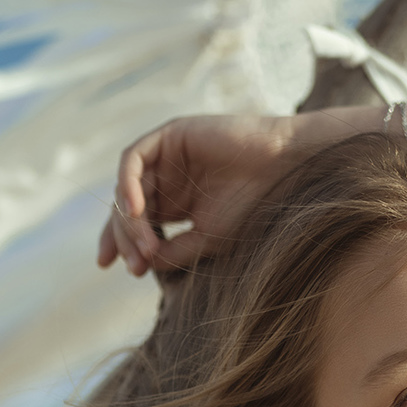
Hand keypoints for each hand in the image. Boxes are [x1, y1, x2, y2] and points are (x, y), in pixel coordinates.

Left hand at [97, 113, 299, 276]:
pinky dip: (128, 185)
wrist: (280, 168)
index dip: (125, 245)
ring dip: (129, 219)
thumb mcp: (207, 239)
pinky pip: (133, 160)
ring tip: (144, 245)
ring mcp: (165, 156)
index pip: (137, 223)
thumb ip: (173, 252)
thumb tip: (142, 264)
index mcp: (174, 202)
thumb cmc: (251, 204)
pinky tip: (137, 211)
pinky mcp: (168, 136)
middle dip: (126, 238)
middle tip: (137, 264)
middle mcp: (166, 178)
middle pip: (127, 207)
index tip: (130, 270)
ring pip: (127, 187)